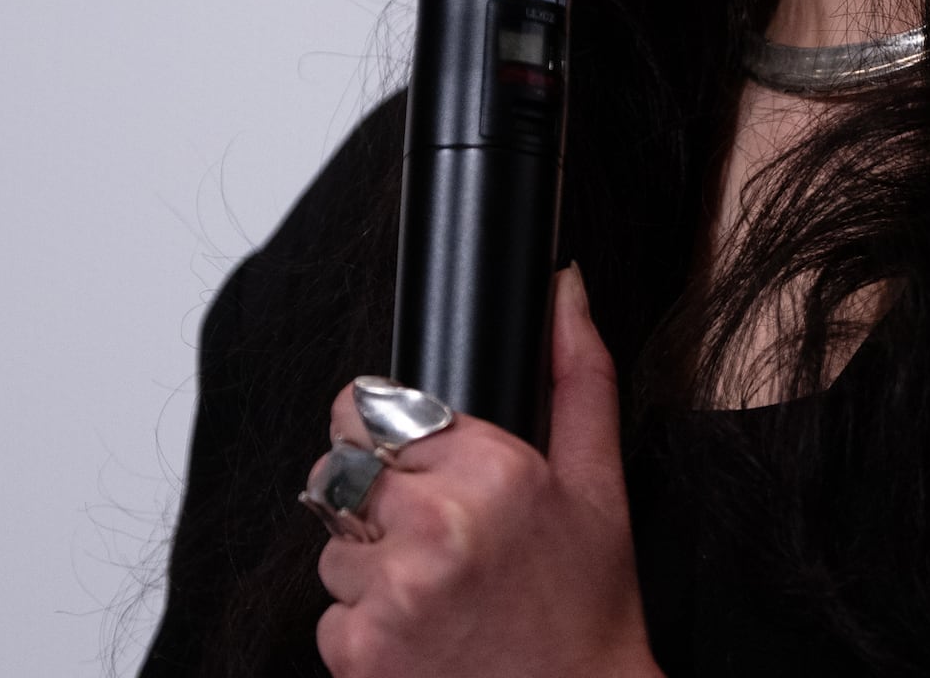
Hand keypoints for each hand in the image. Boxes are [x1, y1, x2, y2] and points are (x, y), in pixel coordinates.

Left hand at [315, 267, 660, 677]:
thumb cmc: (587, 611)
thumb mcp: (599, 488)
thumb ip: (578, 375)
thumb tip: (565, 289)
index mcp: (491, 469)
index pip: (367, 406)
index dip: (388, 435)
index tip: (419, 467)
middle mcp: (435, 525)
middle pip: (338, 472)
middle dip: (376, 500)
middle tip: (440, 542)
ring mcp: (390, 591)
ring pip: (331, 547)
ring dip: (370, 568)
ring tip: (441, 596)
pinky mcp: (358, 651)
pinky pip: (330, 616)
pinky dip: (365, 629)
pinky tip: (424, 638)